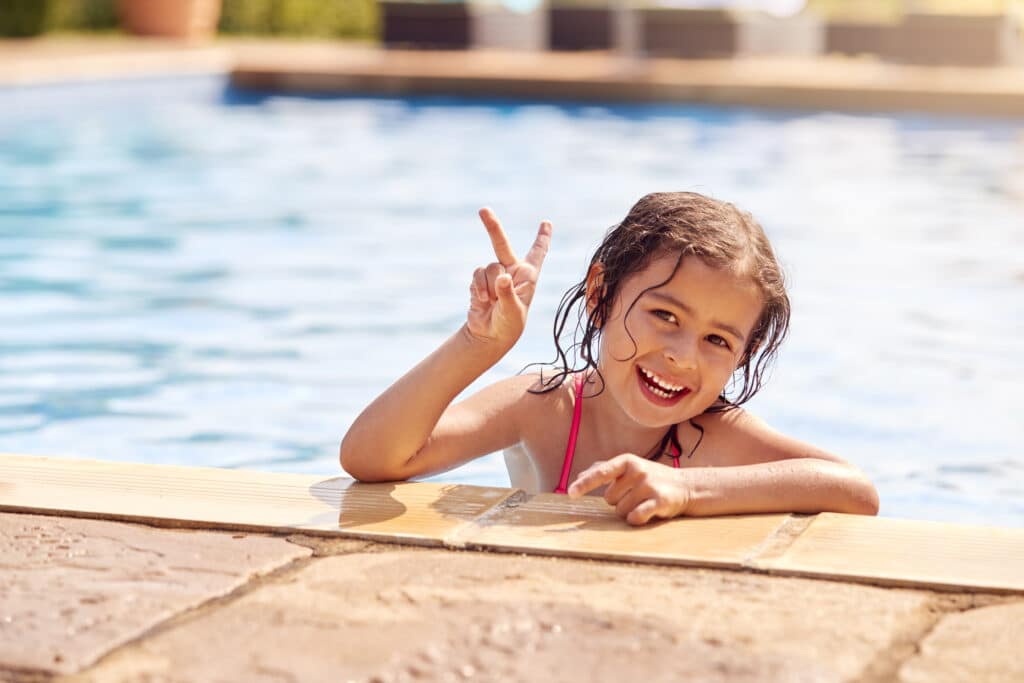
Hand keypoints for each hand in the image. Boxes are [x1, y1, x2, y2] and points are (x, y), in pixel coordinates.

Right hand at [466, 208, 551, 345]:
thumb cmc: (509, 324)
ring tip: (493, 302)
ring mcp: (495, 275)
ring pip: (488, 267)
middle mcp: (512, 271)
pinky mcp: (480, 281)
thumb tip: (501, 278)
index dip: (542, 237)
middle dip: (492, 226)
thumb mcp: (513, 312)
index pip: (538, 252)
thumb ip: (508, 294)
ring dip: (488, 286)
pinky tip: (484, 301)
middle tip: (483, 210)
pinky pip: (476, 276)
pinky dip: (478, 289)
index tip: (547, 222)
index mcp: (528, 275)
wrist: (489, 335)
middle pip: (501, 244)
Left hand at [568, 454, 690, 525]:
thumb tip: (580, 474)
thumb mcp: (630, 467)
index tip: (570, 493)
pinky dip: (636, 519)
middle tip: (635, 495)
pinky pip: (636, 517)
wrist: (686, 486)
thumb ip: (604, 469)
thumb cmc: (652, 477)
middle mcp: (637, 470)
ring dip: (628, 511)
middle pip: (609, 499)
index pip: (601, 473)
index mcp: (626, 461)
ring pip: (621, 511)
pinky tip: (645, 514)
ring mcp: (649, 485)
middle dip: (618, 501)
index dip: (584, 484)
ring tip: (643, 502)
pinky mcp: (660, 501)